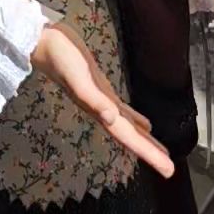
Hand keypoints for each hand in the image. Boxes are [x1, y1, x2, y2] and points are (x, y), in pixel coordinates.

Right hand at [31, 23, 172, 178]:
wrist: (43, 43)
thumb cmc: (60, 58)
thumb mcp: (76, 77)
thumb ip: (91, 98)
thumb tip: (111, 116)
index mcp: (100, 110)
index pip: (128, 137)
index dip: (148, 153)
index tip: (168, 170)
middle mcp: (103, 109)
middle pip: (130, 136)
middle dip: (150, 152)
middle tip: (169, 170)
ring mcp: (102, 99)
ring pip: (128, 126)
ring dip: (144, 140)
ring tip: (161, 151)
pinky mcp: (101, 86)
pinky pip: (122, 110)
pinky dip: (134, 119)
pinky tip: (144, 124)